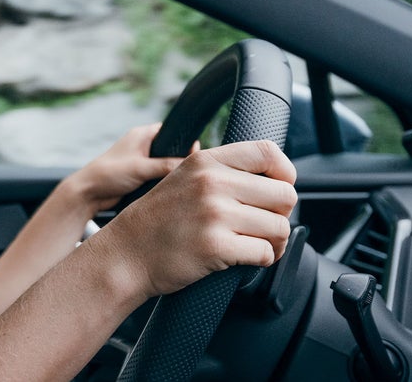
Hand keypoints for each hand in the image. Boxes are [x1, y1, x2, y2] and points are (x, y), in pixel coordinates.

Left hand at [63, 123, 194, 213]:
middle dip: (180, 159)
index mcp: (142, 135)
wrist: (88, 193)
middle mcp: (142, 145)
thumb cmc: (109, 173)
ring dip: (171, 173)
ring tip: (182, 181)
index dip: (184, 141)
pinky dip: (163, 182)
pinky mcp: (139, 176)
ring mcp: (141, 161)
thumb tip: (190, 165)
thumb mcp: (141, 168)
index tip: (195, 153)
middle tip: (191, 170)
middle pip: (171, 149)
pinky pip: (158, 176)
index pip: (171, 131)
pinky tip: (171, 189)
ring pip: (165, 165)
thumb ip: (166, 165)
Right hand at [97, 140, 297, 298]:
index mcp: (206, 161)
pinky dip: (263, 260)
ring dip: (275, 242)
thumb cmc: (159, 220)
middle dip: (280, 214)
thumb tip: (271, 175)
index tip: (278, 189)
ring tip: (257, 244)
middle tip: (264, 226)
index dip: (285, 173)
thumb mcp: (184, 178)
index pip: (268, 152)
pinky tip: (246, 258)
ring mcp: (214, 214)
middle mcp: (212, 182)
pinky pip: (266, 253)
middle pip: (284, 194)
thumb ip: (221, 171)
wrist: (126, 253)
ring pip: (280, 227)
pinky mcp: (215, 246)